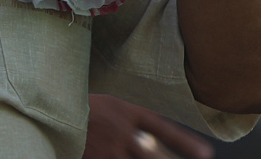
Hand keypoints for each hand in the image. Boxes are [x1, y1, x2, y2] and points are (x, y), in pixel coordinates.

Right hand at [83, 95, 212, 158]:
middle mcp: (122, 133)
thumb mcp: (115, 106)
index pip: (164, 129)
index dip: (185, 143)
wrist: (55, 113)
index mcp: (129, 113)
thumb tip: (156, 139)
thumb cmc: (87, 108)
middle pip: (152, 156)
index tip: (206, 154)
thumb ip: (136, 122)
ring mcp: (109, 150)